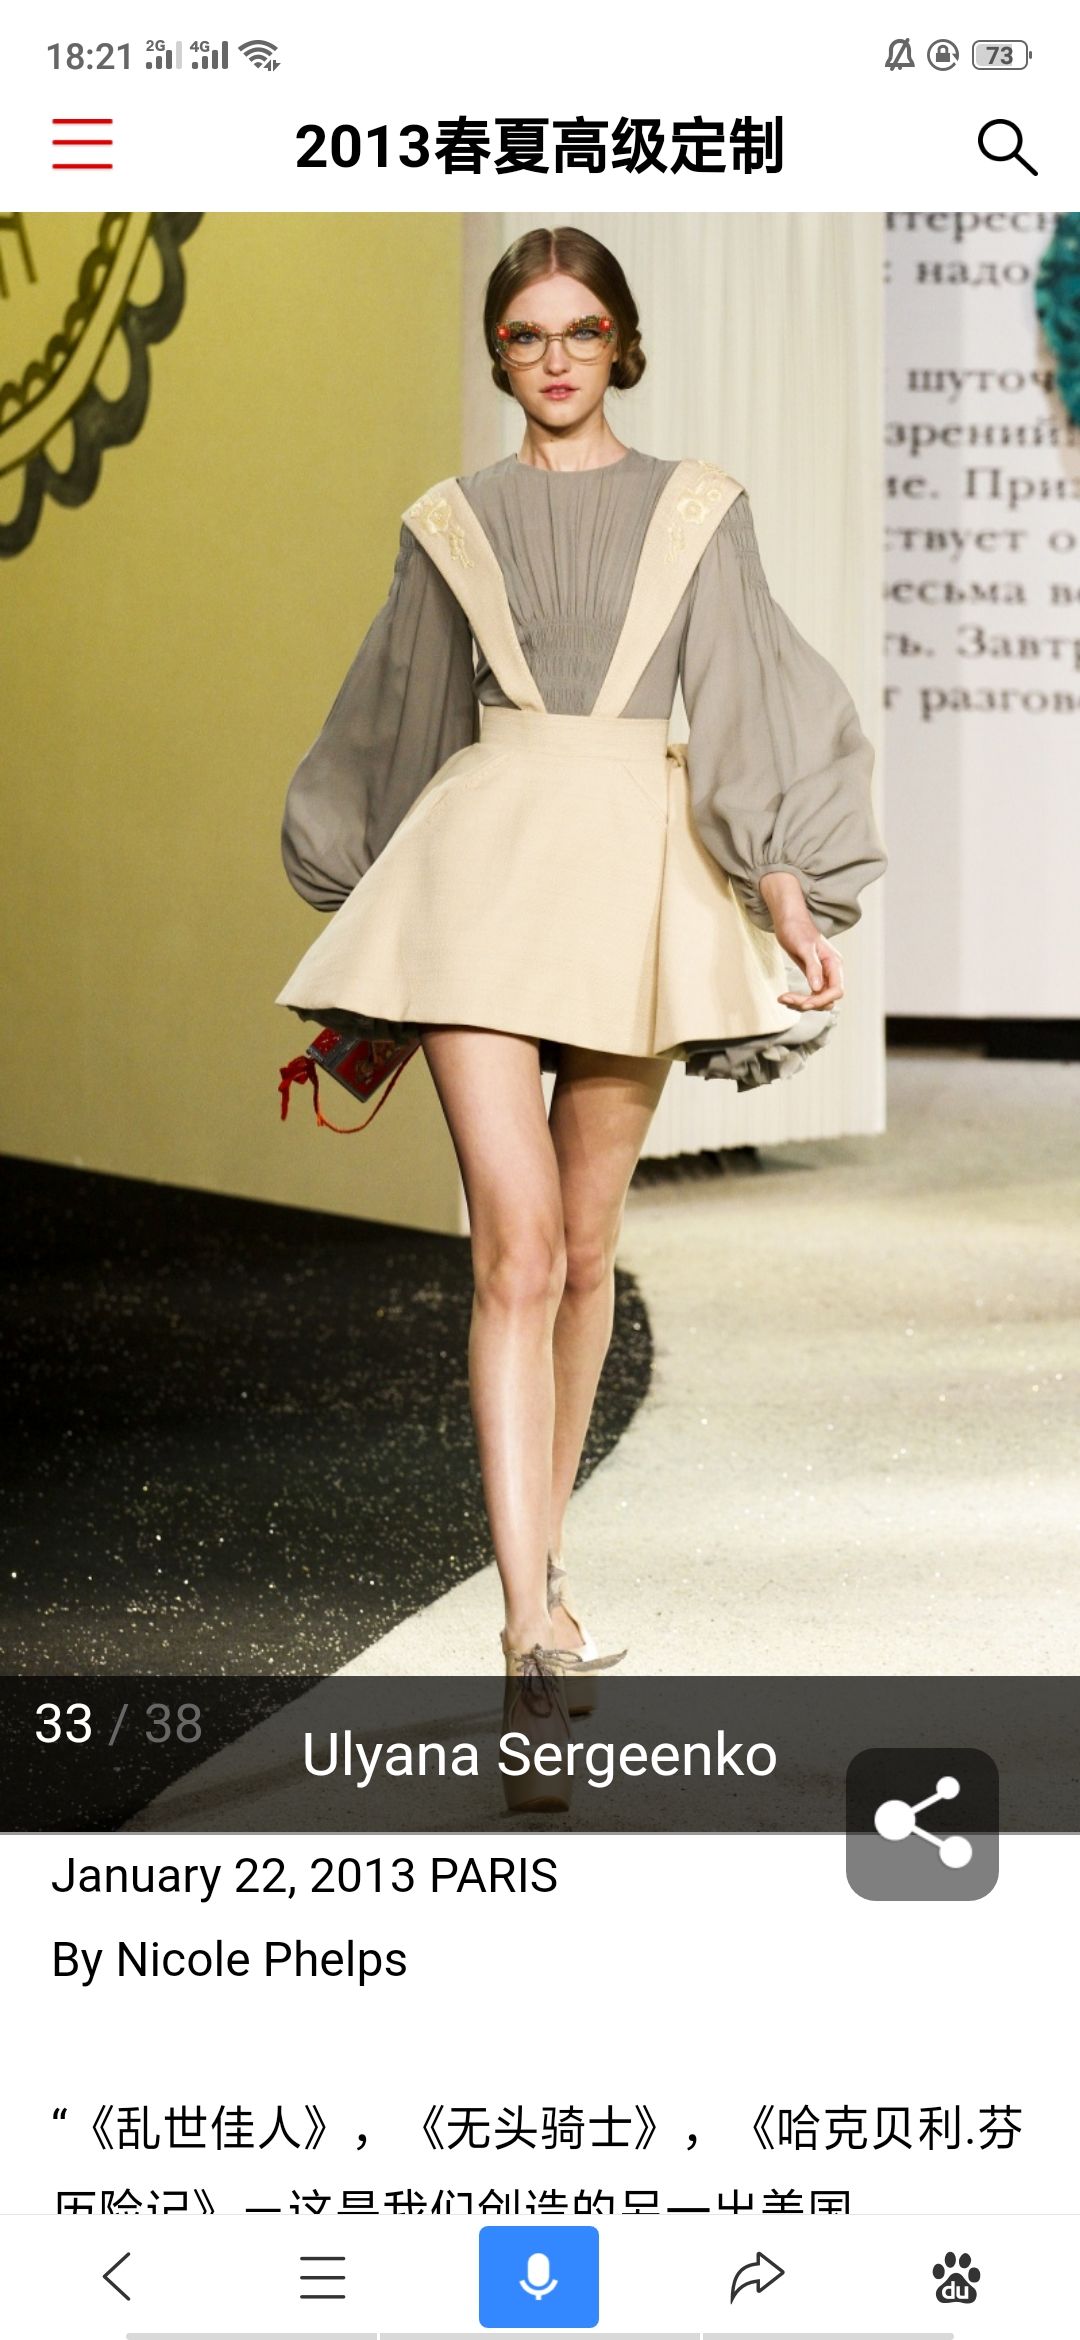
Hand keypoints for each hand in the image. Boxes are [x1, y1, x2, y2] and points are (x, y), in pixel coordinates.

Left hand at [757, 870, 844, 1011]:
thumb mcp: (804, 947)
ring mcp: (822, 976)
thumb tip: (817, 988)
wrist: (788, 920)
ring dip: (801, 1003)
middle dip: (808, 1003)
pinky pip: (810, 996)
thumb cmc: (797, 929)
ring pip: (818, 1000)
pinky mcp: (812, 977)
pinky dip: (798, 999)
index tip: (803, 1003)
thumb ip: (813, 967)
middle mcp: (831, 971)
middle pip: (827, 999)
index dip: (821, 1000)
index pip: (836, 991)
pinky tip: (784, 997)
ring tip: (782, 998)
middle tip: (785, 998)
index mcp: (834, 963)